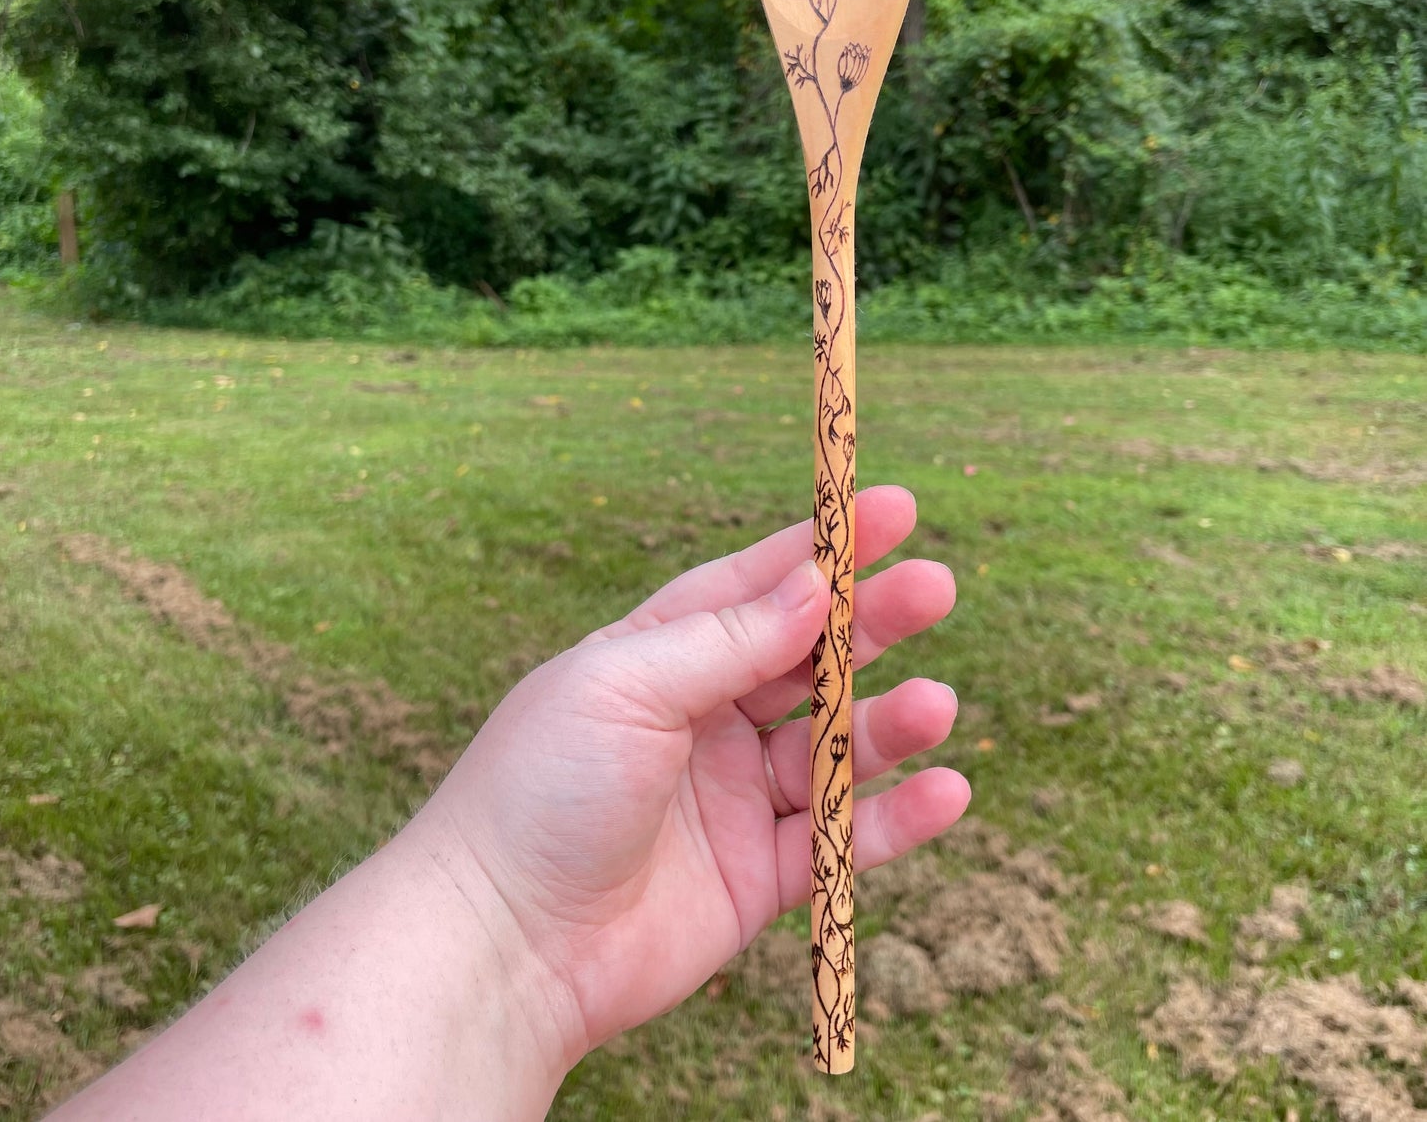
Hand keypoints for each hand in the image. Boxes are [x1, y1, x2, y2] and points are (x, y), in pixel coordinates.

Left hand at [409, 485, 968, 1064]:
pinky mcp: (759, 877)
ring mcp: (734, 797)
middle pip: (808, 658)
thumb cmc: (543, 788)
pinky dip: (895, 820)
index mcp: (660, 655)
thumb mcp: (627, 685)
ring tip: (937, 704)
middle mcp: (703, 718)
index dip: (825, 549)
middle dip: (874, 623)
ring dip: (890, 723)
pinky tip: (948, 792)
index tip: (892, 509)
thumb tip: (816, 585)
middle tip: (938, 587)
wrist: (502, 941)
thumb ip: (727, 640)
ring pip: (834, 747)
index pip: (755, 586)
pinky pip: (841, 840)